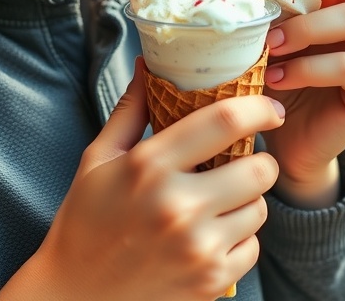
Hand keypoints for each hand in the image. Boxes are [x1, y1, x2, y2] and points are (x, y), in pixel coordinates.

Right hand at [0, 59, 283, 300]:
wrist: (74, 294)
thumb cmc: (85, 220)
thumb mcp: (99, 158)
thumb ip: (130, 109)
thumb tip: (147, 65)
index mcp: (149, 165)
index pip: (224, 121)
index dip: (258, 107)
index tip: (269, 106)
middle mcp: (178, 206)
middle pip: (258, 168)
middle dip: (259, 159)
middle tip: (243, 158)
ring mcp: (197, 249)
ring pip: (260, 209)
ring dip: (248, 199)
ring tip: (221, 198)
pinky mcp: (210, 282)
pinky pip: (253, 247)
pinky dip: (241, 238)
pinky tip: (213, 233)